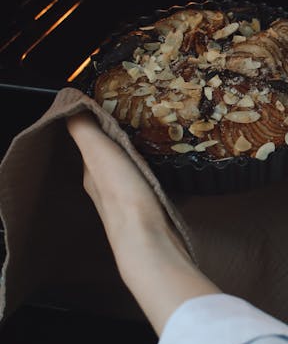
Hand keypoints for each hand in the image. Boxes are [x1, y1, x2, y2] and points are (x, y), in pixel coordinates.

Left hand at [67, 113, 219, 333]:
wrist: (148, 242)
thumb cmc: (123, 197)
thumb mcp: (99, 155)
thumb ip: (85, 130)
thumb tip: (70, 105)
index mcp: (91, 171)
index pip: (90, 140)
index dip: (98, 120)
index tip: (114, 101)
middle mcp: (104, 186)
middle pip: (109, 154)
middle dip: (119, 135)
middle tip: (138, 113)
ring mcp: (127, 199)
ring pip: (127, 167)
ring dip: (135, 151)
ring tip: (152, 133)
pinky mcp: (148, 207)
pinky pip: (144, 179)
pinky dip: (149, 167)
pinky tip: (161, 163)